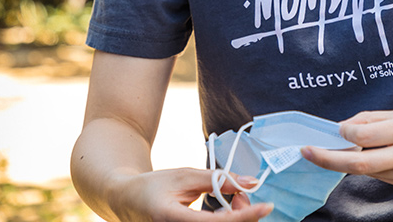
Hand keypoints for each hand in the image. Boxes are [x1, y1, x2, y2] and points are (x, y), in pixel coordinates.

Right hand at [106, 167, 272, 221]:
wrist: (126, 202)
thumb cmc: (152, 186)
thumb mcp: (184, 175)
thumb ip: (217, 179)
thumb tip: (250, 182)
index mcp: (170, 219)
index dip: (245, 215)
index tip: (266, 205)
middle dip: (242, 213)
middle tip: (242, 190)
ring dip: (235, 218)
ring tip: (231, 197)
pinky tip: (223, 210)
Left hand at [301, 108, 392, 193]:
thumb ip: (382, 119)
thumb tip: (349, 125)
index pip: (362, 133)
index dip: (341, 132)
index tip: (331, 129)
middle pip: (358, 161)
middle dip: (327, 158)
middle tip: (307, 151)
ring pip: (373, 171)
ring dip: (354, 161)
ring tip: (344, 150)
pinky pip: (389, 178)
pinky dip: (378, 168)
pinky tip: (380, 158)